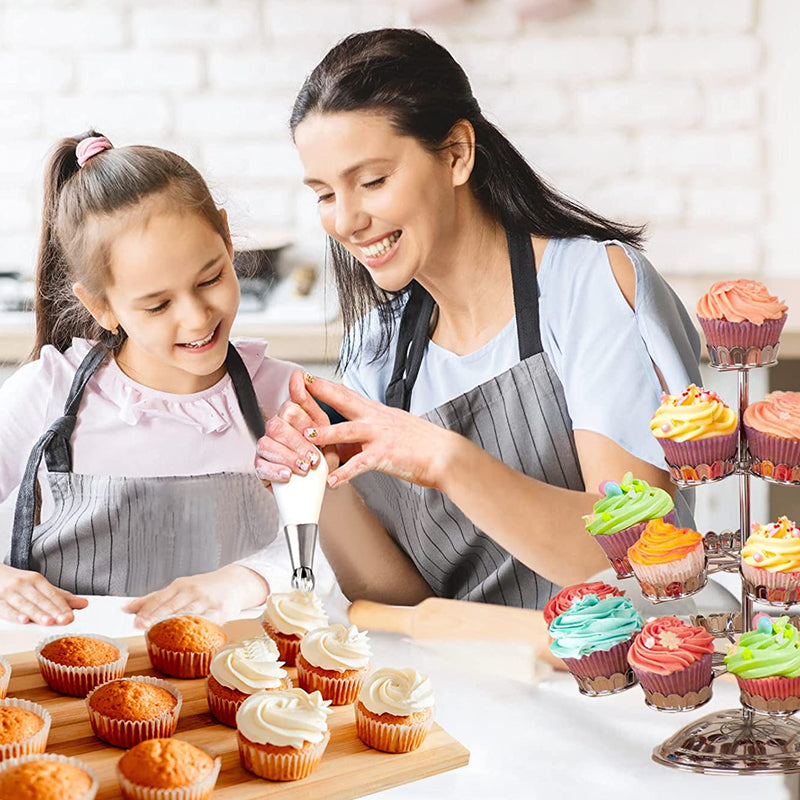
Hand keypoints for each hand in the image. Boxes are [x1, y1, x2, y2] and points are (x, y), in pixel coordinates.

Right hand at [0, 564, 87, 624]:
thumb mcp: (38, 585)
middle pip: (41, 600)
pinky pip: (5, 609)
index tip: (71, 616)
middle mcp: (24, 584)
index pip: (53, 594)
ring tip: (48, 622)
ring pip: (25, 605)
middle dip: (53, 611)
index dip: (62, 606)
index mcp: (37, 580)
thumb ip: (59, 596)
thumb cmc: (18, 583)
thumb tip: (83, 604)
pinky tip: (23, 620)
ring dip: (37, 614)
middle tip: (64, 620)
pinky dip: (14, 615)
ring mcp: (10, 592)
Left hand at [122, 565, 267, 628]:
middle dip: (155, 615)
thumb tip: (125, 608)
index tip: (134, 620)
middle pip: (171, 605)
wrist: (234, 582)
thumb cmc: (203, 587)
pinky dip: (198, 626)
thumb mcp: (179, 588)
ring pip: (188, 613)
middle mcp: (192, 591)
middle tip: (140, 625)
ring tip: (160, 631)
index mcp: (180, 586)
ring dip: (173, 622)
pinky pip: (208, 621)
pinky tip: (189, 634)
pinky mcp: (221, 611)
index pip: (160, 598)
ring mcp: (207, 601)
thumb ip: (153, 599)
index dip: (147, 609)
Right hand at [255, 369, 339, 484]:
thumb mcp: (327, 432)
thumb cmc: (322, 453)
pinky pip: (261, 465)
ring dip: (289, 457)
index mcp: (293, 416)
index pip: (292, 405)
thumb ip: (317, 407)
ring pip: (268, 443)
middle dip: (298, 443)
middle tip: (314, 457)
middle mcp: (277, 427)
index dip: (303, 412)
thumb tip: (300, 377)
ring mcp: (266, 444)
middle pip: (278, 425)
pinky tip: (288, 474)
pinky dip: (275, 470)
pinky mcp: (260, 464)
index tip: (316, 428)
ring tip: (304, 468)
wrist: (319, 479)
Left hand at [301, 374, 457, 488]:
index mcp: (376, 412)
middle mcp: (376, 419)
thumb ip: (367, 431)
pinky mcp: (385, 455)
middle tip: (298, 389)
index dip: (325, 386)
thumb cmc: (419, 443)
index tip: (306, 378)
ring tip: (306, 438)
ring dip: (326, 434)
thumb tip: (347, 438)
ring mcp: (380, 436)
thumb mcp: (391, 428)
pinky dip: (345, 473)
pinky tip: (332, 481)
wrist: (444, 454)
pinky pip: (361, 465)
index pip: (346, 394)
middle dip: (320, 395)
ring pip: (347, 431)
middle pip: (343, 402)